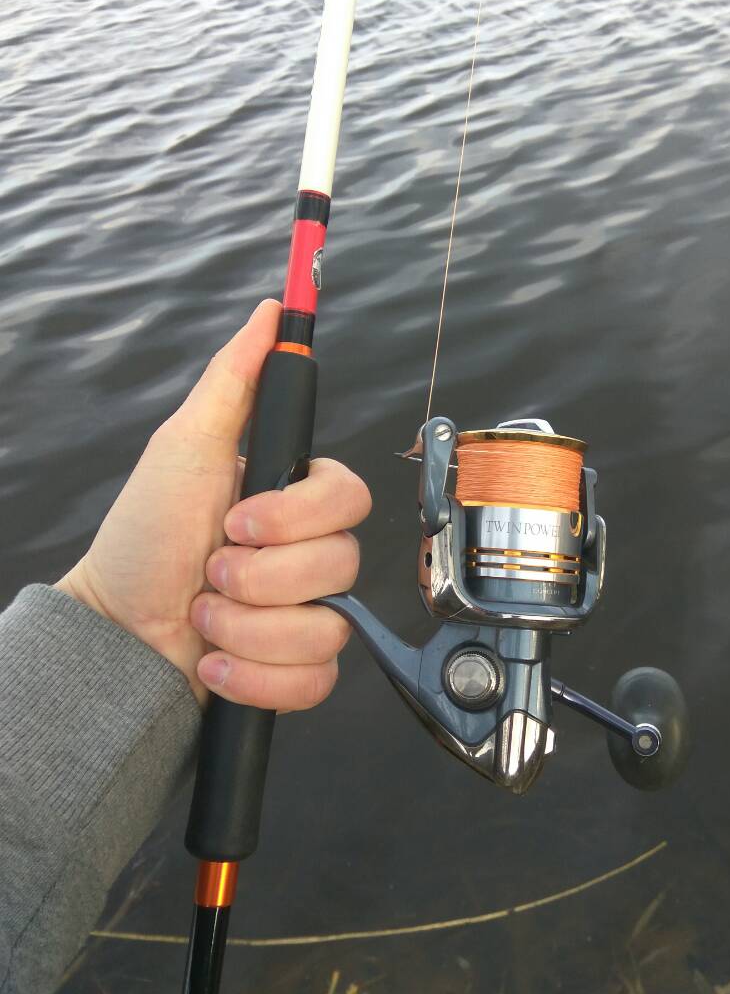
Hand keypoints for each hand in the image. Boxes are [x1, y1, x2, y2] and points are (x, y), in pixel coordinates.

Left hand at [54, 300, 371, 710]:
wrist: (115, 631)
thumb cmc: (146, 536)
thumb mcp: (185, 446)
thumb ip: (234, 380)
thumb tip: (270, 314)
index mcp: (294, 503)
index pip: (350, 499)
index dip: (298, 517)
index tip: (239, 520)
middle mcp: (310, 557)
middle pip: (342, 564)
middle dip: (259, 577)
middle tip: (209, 570)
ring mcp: (310, 616)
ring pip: (330, 628)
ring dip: (249, 627)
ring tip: (203, 617)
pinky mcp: (300, 672)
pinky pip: (316, 679)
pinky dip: (255, 674)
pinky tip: (216, 661)